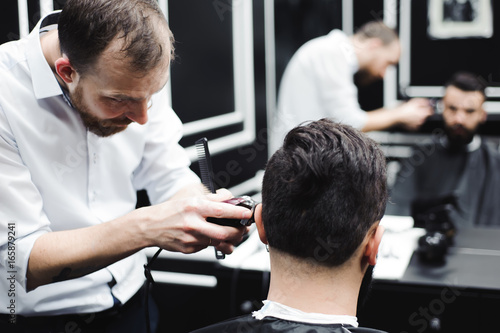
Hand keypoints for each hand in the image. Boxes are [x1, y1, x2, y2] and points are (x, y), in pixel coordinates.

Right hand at [135, 189, 251, 254]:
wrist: (150, 226)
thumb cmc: (170, 210)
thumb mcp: (190, 198)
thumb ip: (212, 198)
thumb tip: (230, 198)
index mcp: (195, 207)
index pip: (222, 210)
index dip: (238, 213)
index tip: (247, 213)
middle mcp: (193, 223)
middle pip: (223, 232)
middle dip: (238, 233)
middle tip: (243, 229)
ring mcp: (190, 238)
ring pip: (217, 243)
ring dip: (229, 241)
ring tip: (234, 236)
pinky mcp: (188, 249)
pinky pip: (206, 248)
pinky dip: (213, 243)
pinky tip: (212, 238)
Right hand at [395, 98, 433, 130]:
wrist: (397, 116)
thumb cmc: (405, 109)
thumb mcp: (415, 101)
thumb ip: (423, 101)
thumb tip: (428, 102)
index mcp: (423, 113)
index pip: (431, 111)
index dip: (429, 108)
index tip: (427, 107)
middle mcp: (422, 120)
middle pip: (425, 116)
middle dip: (423, 112)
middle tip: (417, 110)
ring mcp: (417, 124)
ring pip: (420, 120)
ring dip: (418, 117)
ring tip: (412, 114)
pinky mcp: (413, 127)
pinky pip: (416, 124)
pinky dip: (414, 122)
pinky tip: (410, 118)